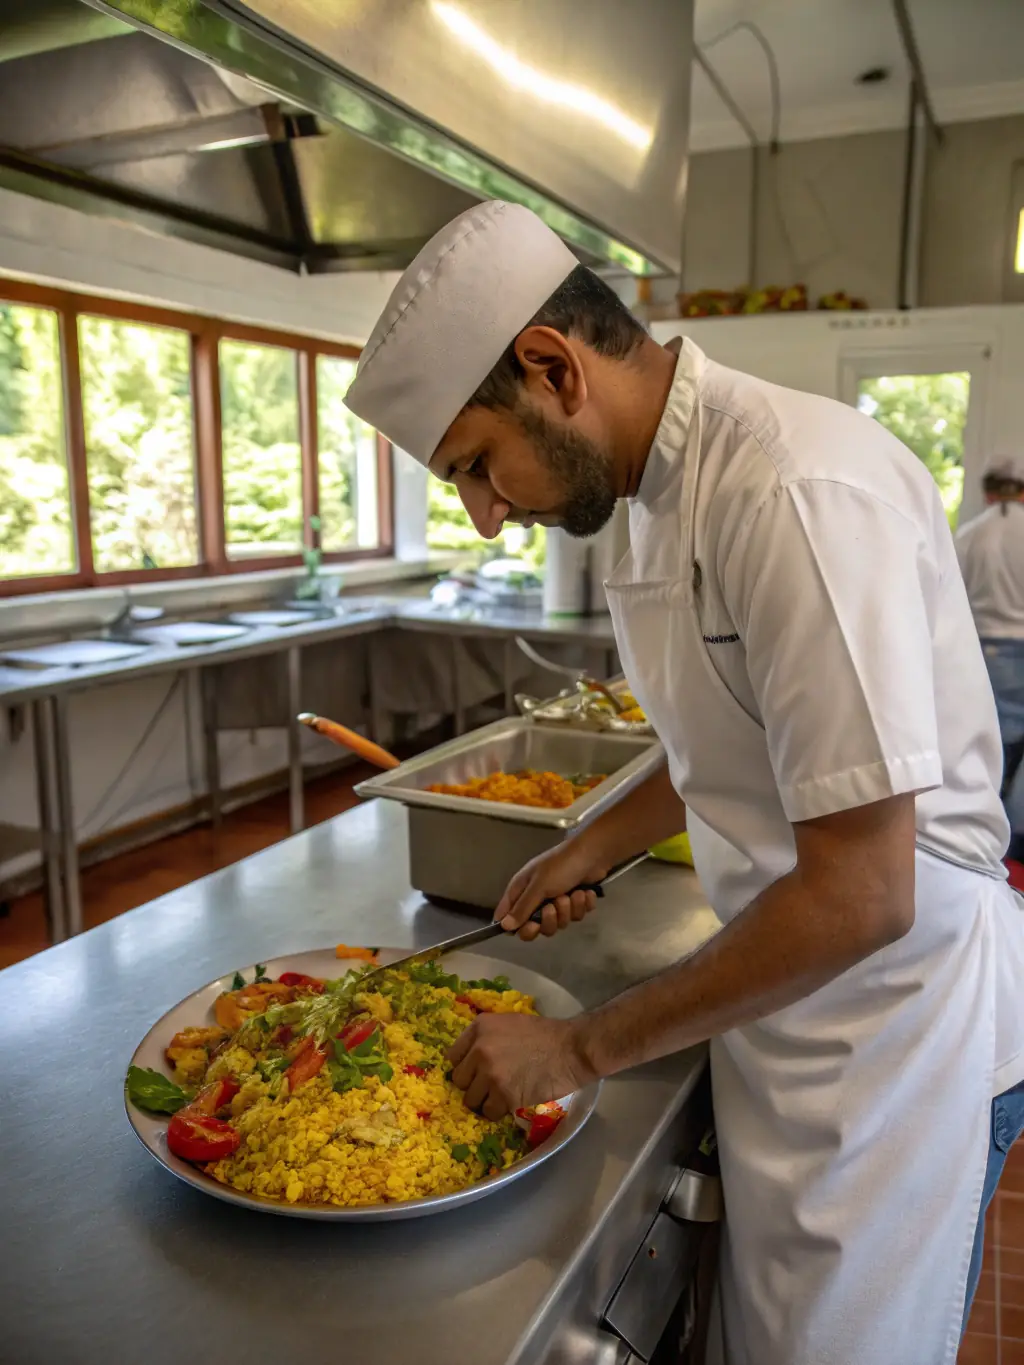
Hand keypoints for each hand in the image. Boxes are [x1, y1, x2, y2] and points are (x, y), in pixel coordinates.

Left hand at [447, 1012, 595, 1118]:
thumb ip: (487, 1037)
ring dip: (485, 1101)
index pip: (453, 1056)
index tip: (475, 1073)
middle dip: (474, 1085)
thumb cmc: (545, 1035)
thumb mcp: (509, 1023)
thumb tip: (471, 1057)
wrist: (571, 1049)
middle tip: (492, 1086)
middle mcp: (479, 1049)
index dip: (465, 1067)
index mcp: (480, 1027)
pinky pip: (489, 1112)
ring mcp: (490, 1074)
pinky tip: (511, 1103)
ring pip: (471, 1100)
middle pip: (459, 1080)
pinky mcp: (503, 1096)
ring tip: (502, 1096)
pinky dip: (499, 1112)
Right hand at [495, 837, 608, 940]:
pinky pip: (575, 916)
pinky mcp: (575, 903)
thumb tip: (504, 926)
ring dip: (567, 910)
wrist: (594, 855)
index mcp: (522, 890)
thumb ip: (522, 908)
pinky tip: (584, 892)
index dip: (517, 926)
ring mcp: (556, 901)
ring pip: (558, 923)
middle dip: (548, 920)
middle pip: (536, 926)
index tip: (530, 927)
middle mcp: (536, 898)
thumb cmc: (561, 866)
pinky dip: (581, 905)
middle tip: (552, 908)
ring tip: (572, 894)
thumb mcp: (539, 886)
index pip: (509, 916)